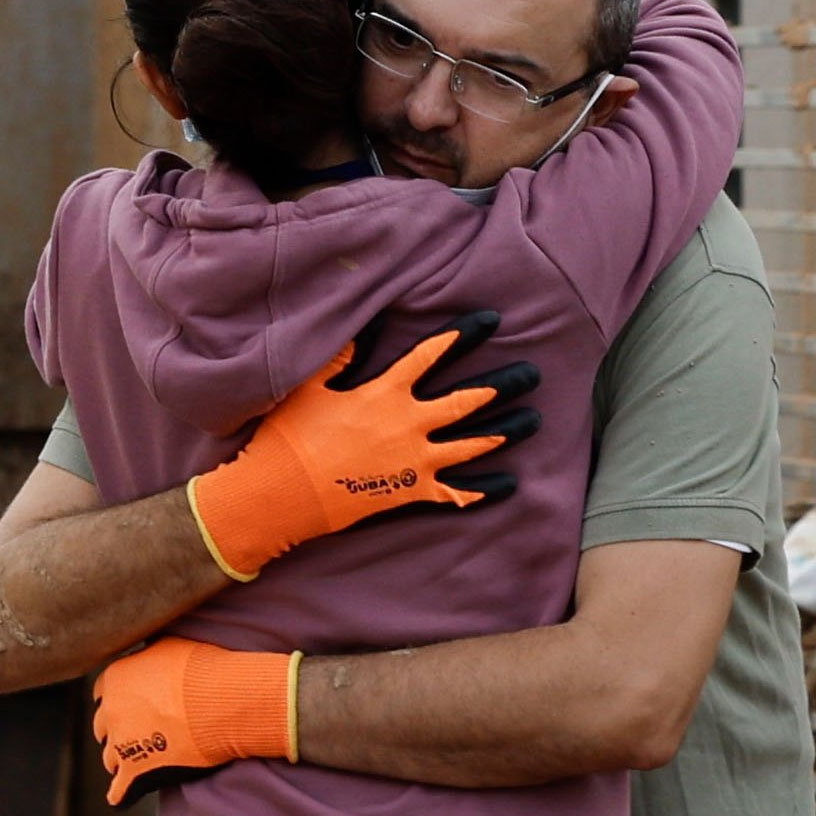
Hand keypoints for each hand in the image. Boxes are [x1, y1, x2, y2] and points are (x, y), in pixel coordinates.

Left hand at [95, 638, 301, 803]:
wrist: (223, 701)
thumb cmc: (204, 669)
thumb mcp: (170, 647)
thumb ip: (149, 656)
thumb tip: (147, 655)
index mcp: (114, 679)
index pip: (104, 694)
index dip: (119, 701)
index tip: (132, 706)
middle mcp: (110, 711)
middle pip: (104, 727)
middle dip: (117, 730)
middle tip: (136, 734)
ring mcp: (120, 743)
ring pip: (111, 758)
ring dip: (123, 759)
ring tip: (140, 761)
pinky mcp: (135, 771)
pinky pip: (119, 790)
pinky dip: (121, 794)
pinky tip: (121, 798)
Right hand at [185, 314, 537, 578]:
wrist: (282, 494)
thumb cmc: (288, 439)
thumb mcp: (307, 389)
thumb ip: (339, 359)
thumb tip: (360, 329)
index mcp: (386, 393)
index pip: (432, 354)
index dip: (464, 335)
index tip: (490, 321)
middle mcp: (410, 423)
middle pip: (470, 400)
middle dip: (505, 384)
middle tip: (530, 374)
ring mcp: (416, 460)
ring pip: (475, 443)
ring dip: (507, 431)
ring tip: (533, 421)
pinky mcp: (412, 492)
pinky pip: (459, 491)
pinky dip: (486, 489)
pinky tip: (509, 483)